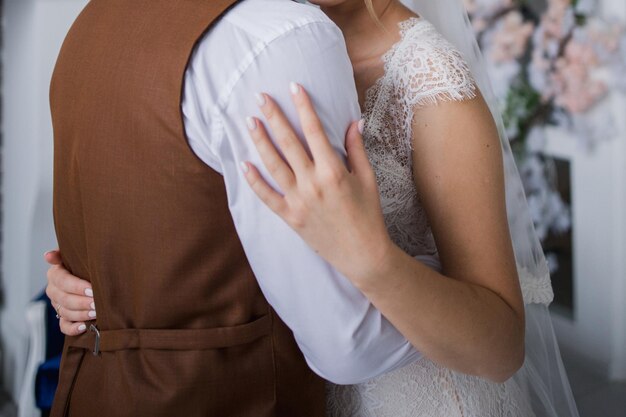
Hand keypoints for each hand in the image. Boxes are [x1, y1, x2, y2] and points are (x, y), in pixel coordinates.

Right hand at [44, 250, 95, 335]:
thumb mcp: (74, 255)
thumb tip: (48, 256)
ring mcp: (58, 305)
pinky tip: (84, 326)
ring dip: (81, 314)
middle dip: (82, 302)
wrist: (88, 274)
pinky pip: (64, 326)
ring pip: (66, 312)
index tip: (92, 290)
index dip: (77, 287)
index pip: (62, 281)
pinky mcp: (63, 317)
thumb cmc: (83, 262)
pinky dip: (73, 328)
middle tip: (97, 304)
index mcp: (55, 274)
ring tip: (96, 313)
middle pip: (64, 299)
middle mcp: (54, 290)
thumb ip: (62, 254)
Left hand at [241, 83, 393, 282]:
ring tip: (250, 121)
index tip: (293, 87)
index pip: (314, 131)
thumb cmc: (368, 215)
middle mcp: (312, 184)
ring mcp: (298, 201)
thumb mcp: (368, 179)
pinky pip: (266, 196)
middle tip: (260, 97)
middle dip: (273, 116)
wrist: (362, 254)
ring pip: (273, 165)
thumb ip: (356, 149)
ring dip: (260, 141)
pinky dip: (254, 180)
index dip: (303, 106)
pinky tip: (244, 163)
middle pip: (288, 143)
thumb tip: (353, 121)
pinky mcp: (290, 217)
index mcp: (333, 171)